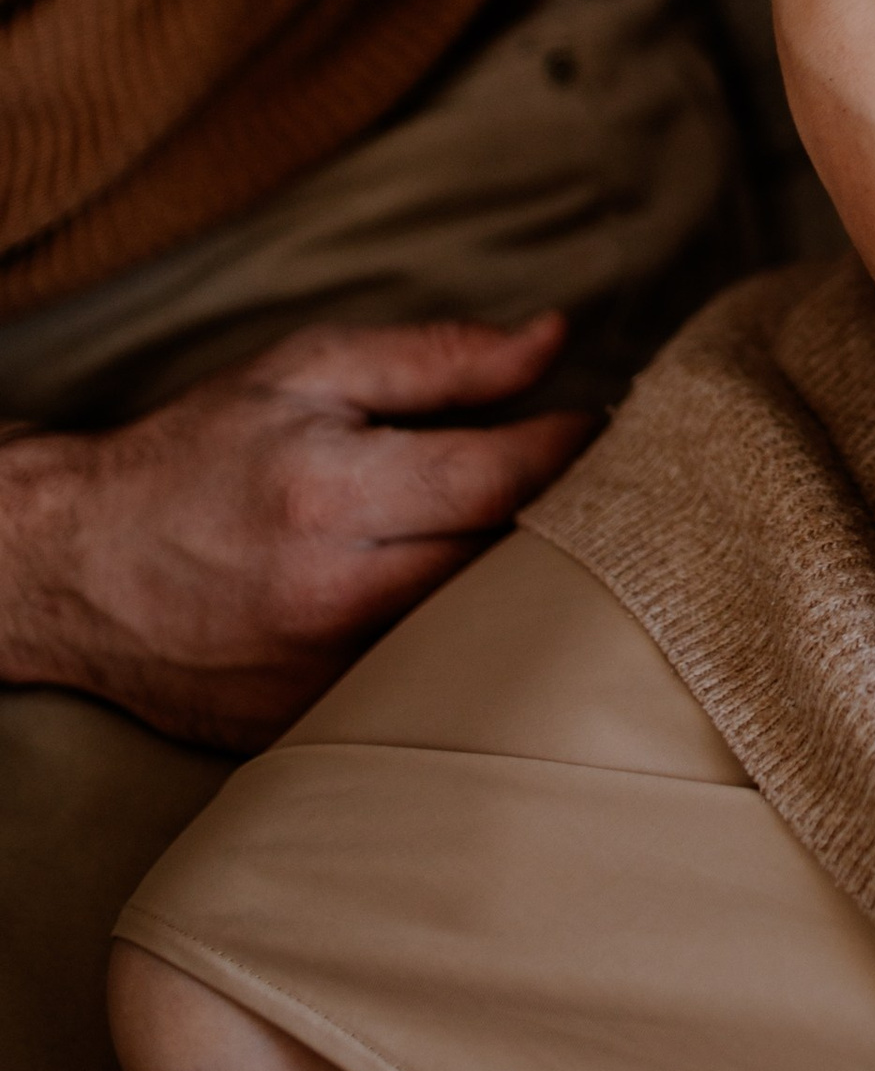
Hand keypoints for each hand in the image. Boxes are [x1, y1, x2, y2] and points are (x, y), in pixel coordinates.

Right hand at [0, 316, 591, 747]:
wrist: (73, 567)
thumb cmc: (198, 453)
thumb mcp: (308, 372)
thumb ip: (440, 358)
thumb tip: (555, 341)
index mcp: (331, 494)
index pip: (501, 479)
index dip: (572, 449)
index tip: (605, 426)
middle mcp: (331, 597)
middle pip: (505, 568)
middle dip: (561, 521)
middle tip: (589, 485)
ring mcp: (321, 678)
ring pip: (477, 638)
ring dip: (517, 591)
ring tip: (533, 544)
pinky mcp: (308, 728)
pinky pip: (423, 688)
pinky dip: (458, 647)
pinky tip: (466, 609)